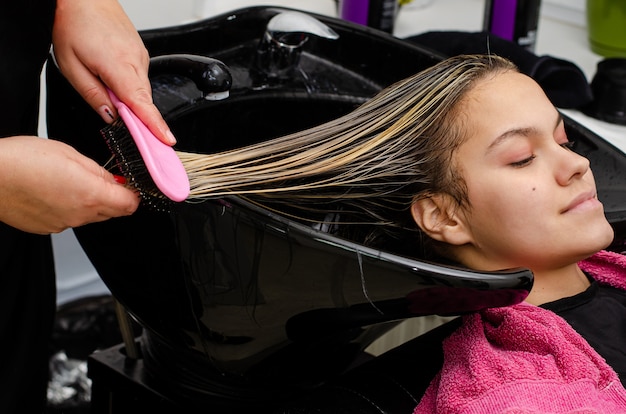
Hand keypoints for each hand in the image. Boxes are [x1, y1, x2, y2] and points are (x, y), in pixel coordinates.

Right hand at [0, 136, 139, 233]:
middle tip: (101, 178)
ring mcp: (63, 224)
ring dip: (90, 202)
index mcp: (90, 195)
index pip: (130, 204)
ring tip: (68, 181)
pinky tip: (53, 191)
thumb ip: (98, 170)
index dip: (134, 193)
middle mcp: (80, 215)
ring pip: (91, 216)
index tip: (130, 183)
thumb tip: (115, 179)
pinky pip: (69, 220)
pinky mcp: (47, 228)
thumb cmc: (21, 160)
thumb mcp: (69, 154)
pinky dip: (69, 207)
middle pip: (114, 212)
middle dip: (114, 197)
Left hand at [51, 0, 175, 144]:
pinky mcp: (139, 52)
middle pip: (142, 101)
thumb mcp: (71, 66)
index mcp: (119, 66)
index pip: (142, 104)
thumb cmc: (74, 23)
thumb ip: (92, 95)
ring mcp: (140, 56)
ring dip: (126, 96)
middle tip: (120, 121)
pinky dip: (128, 83)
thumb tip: (110, 117)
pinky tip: (109, 72)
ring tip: (101, 79)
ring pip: (139, 89)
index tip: (166, 140)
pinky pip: (138, 77)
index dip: (155, 125)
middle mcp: (135, 61)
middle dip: (136, 117)